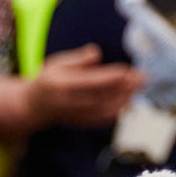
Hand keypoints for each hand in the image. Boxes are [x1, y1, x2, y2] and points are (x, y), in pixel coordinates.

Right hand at [27, 44, 144, 127]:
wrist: (34, 107)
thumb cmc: (47, 81)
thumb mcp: (56, 63)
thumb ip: (77, 59)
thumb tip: (96, 53)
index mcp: (60, 85)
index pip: (90, 82)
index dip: (110, 77)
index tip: (127, 71)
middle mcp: (68, 103)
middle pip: (101, 96)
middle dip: (124, 88)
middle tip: (142, 77)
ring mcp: (74, 115)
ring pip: (104, 110)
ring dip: (124, 99)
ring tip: (138, 88)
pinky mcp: (81, 123)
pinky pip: (102, 120)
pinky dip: (118, 112)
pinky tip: (129, 102)